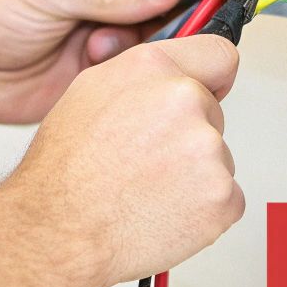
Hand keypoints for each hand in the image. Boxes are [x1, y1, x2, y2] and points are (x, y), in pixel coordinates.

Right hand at [0, 36, 243, 286]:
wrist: (58, 231)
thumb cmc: (63, 173)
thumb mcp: (88, 95)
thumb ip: (139, 79)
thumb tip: (167, 78)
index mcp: (151, 69)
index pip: (218, 55)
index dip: (211, 78)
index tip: (209, 91)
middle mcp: (183, 100)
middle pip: (213, 114)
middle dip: (188, 136)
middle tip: (146, 161)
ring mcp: (207, 149)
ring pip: (218, 160)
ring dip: (194, 176)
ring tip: (145, 191)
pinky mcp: (221, 196)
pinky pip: (227, 199)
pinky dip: (203, 211)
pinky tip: (162, 212)